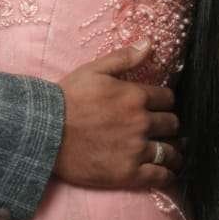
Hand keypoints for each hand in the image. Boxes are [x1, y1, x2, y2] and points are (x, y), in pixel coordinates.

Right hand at [54, 43, 181, 188]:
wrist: (45, 131)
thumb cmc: (68, 98)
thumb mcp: (93, 70)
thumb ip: (124, 58)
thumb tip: (149, 43)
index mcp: (135, 96)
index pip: (167, 98)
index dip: (164, 101)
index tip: (158, 105)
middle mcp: (141, 123)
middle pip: (172, 124)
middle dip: (168, 124)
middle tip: (161, 127)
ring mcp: (136, 150)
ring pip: (171, 151)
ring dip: (173, 150)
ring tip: (169, 151)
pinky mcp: (129, 174)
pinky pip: (160, 176)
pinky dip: (167, 174)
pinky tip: (165, 172)